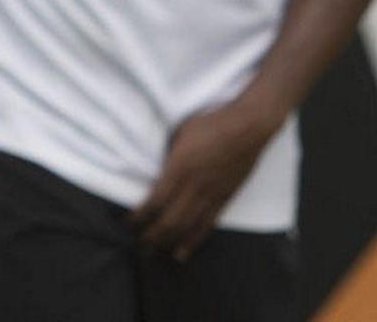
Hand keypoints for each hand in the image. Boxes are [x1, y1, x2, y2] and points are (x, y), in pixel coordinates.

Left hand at [127, 95, 280, 260]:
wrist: (248, 126)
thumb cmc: (211, 123)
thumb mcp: (180, 133)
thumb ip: (169, 156)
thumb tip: (158, 171)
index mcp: (180, 168)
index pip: (155, 202)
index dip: (140, 217)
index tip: (128, 223)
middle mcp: (194, 186)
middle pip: (168, 221)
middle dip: (150, 236)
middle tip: (138, 244)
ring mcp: (211, 195)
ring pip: (186, 228)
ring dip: (168, 243)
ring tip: (154, 252)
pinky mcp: (225, 199)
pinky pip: (206, 226)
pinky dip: (192, 241)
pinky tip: (181, 253)